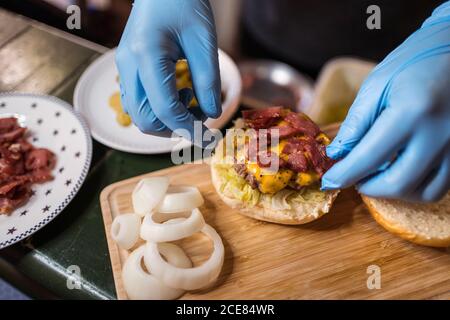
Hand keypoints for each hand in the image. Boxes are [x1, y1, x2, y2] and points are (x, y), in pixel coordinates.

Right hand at [115, 0, 220, 143]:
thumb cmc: (185, 3)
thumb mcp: (204, 41)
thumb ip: (208, 81)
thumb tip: (211, 114)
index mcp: (146, 55)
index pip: (164, 109)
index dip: (188, 129)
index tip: (209, 138)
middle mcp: (128, 64)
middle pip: (144, 119)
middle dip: (174, 128)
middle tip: (200, 119)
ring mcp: (123, 66)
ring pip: (138, 114)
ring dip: (165, 120)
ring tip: (190, 101)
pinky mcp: (127, 68)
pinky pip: (137, 101)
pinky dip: (157, 109)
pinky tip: (177, 94)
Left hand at [322, 2, 449, 201]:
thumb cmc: (413, 60)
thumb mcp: (377, 85)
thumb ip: (356, 124)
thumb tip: (338, 155)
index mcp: (412, 112)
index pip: (369, 158)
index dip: (345, 174)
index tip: (328, 182)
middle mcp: (439, 134)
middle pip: (397, 183)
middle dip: (367, 187)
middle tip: (352, 177)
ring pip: (422, 191)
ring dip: (392, 190)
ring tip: (375, 174)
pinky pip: (440, 185)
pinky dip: (415, 185)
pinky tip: (400, 170)